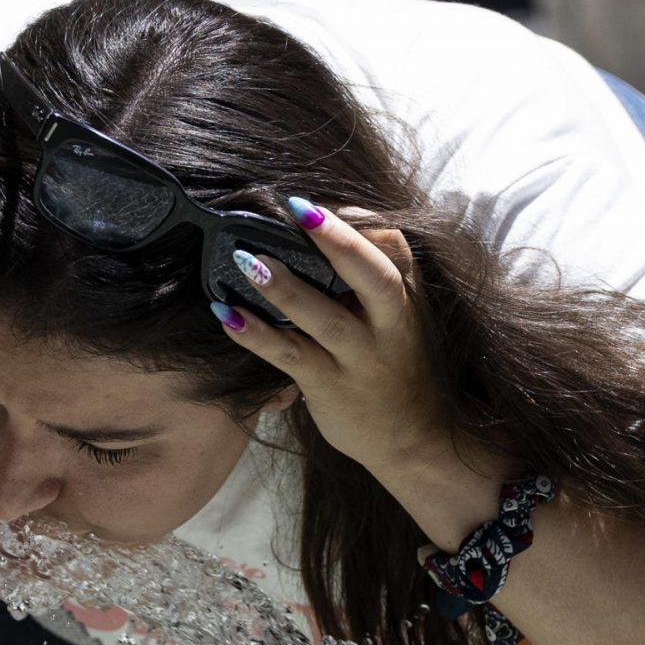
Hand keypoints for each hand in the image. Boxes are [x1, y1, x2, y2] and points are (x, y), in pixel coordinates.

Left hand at [210, 198, 450, 478]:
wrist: (417, 440)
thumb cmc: (400, 367)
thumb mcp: (403, 315)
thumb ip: (379, 274)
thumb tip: (332, 223)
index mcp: (405, 298)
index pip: (390, 245)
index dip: (353, 220)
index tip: (315, 203)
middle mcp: (389, 325)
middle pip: (372, 276)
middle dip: (337, 241)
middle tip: (298, 208)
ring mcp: (359, 358)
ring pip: (323, 318)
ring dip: (285, 288)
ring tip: (248, 261)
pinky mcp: (330, 386)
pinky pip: (289, 356)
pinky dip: (256, 336)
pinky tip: (227, 316)